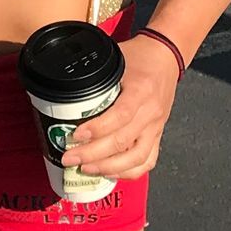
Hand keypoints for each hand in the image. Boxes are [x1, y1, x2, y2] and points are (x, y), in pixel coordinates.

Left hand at [64, 32, 180, 179]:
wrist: (166, 57)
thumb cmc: (139, 56)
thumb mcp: (116, 59)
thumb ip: (94, 74)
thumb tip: (63, 85)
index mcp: (141, 90)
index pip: (120, 116)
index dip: (97, 129)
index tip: (75, 135)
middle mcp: (151, 112)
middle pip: (123, 141)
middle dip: (93, 154)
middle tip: (69, 158)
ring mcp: (156, 126)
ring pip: (137, 157)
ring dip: (109, 168)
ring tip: (86, 169)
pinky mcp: (158, 134)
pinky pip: (148, 160)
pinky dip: (129, 171)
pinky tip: (110, 173)